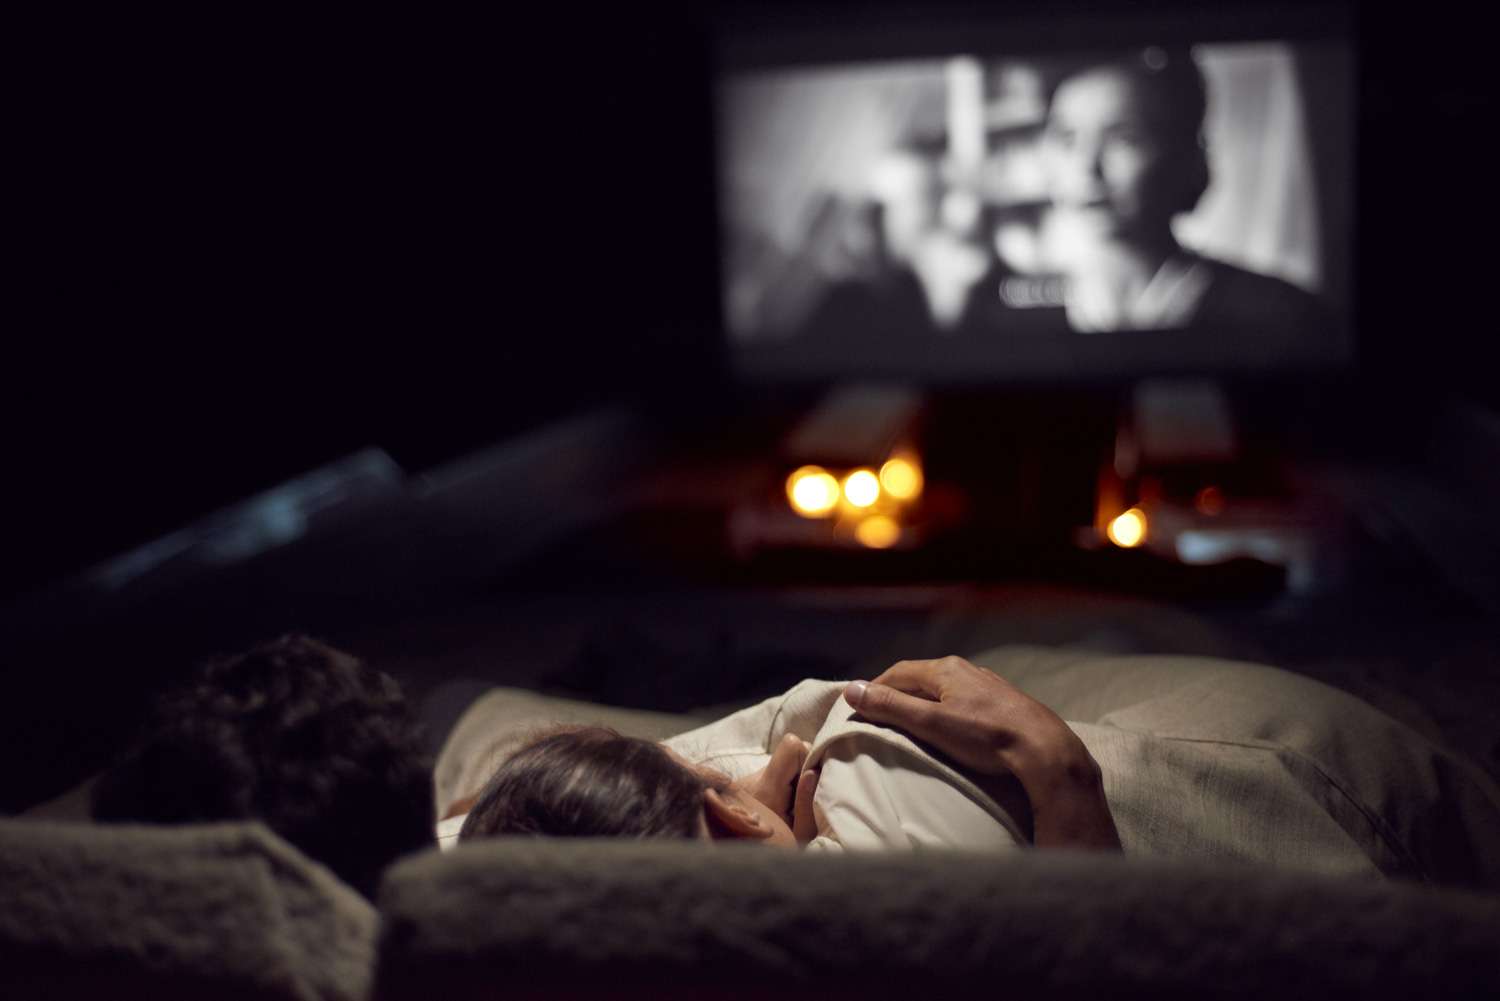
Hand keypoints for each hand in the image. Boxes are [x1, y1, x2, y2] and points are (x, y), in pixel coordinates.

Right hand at [845, 656, 1120, 850]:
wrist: (1043, 749)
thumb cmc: (983, 737)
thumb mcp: (929, 723)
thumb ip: (890, 707)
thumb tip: (852, 689)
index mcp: (945, 669)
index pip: (898, 672)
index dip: (876, 688)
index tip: (860, 706)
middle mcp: (966, 670)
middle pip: (922, 678)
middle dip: (899, 693)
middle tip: (881, 714)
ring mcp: (988, 685)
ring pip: (946, 688)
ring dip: (925, 701)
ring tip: (913, 721)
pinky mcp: (1005, 703)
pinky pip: (966, 700)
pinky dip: (948, 709)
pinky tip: (952, 726)